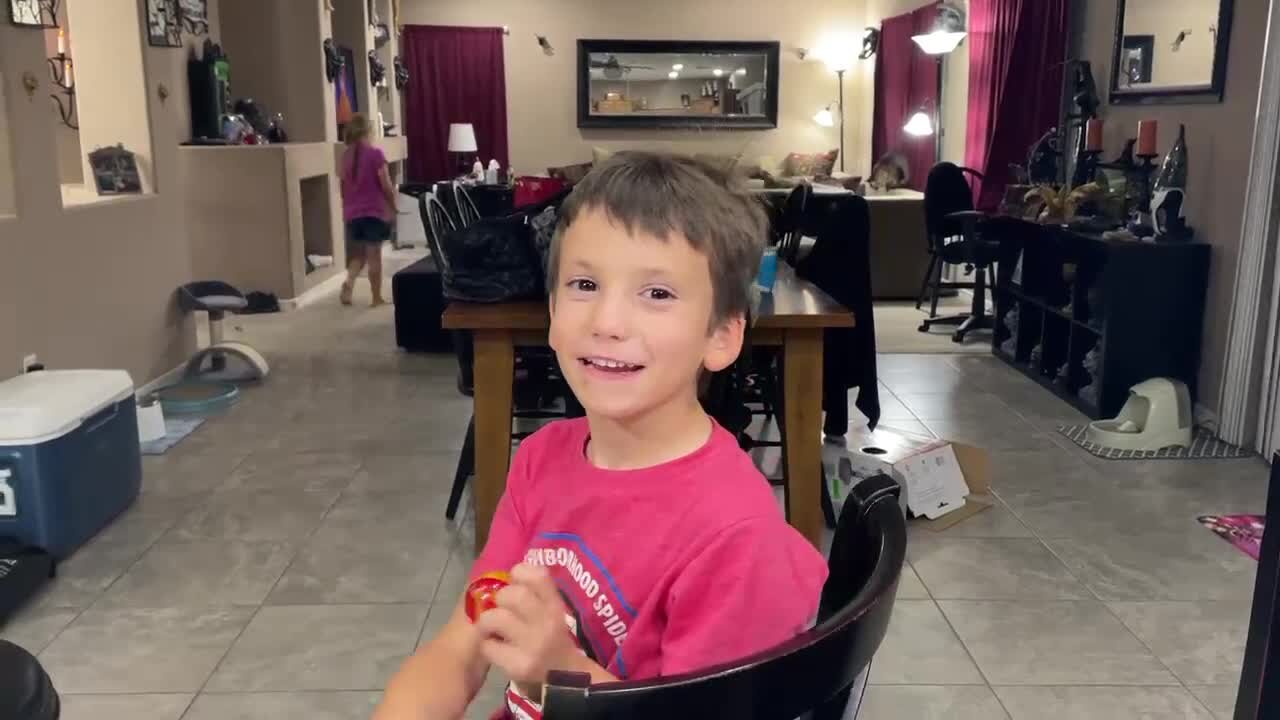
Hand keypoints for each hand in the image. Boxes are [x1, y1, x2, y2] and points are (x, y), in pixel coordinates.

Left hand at [473, 563, 579, 694]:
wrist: (566, 683)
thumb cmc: (553, 643)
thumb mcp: (552, 615)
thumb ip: (537, 595)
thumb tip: (512, 570)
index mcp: (556, 607)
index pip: (539, 575)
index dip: (521, 572)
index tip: (514, 579)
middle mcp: (547, 622)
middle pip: (513, 594)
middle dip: (499, 599)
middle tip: (500, 610)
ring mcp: (533, 645)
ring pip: (496, 618)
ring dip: (487, 623)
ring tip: (491, 630)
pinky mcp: (519, 666)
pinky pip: (489, 646)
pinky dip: (487, 647)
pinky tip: (495, 650)